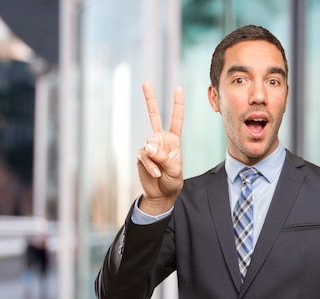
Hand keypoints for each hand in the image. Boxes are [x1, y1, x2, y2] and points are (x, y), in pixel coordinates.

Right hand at [136, 82, 183, 214]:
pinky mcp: (141, 155)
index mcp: (173, 140)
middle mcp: (161, 139)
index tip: (178, 88)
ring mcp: (149, 147)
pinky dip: (149, 165)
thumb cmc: (172, 181)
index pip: (176, 119)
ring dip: (155, 159)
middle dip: (150, 99)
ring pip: (149, 146)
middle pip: (154, 116)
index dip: (177, 104)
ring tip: (160, 171)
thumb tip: (147, 146)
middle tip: (145, 83)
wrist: (160, 194)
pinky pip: (144, 156)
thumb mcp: (174, 169)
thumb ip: (163, 156)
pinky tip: (155, 173)